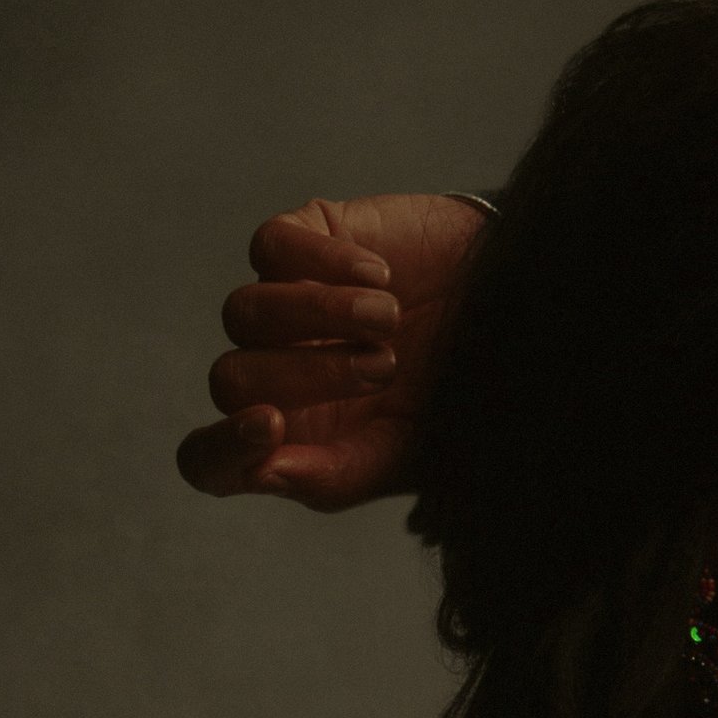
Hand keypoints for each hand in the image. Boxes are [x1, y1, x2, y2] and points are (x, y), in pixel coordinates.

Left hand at [175, 191, 485, 510]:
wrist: (508, 314)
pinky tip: (381, 275)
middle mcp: (273, 374)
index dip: (220, 451)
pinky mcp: (301, 241)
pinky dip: (323, 263)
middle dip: (305, 377)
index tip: (271, 425)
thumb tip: (267, 473)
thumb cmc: (452, 395)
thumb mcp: (404, 455)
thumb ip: (335, 476)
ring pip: (243, 313)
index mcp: (291, 440)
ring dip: (318, 317)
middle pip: (228, 381)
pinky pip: (271, 247)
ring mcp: (281, 305)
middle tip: (384, 368)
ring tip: (388, 320)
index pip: (209, 461)